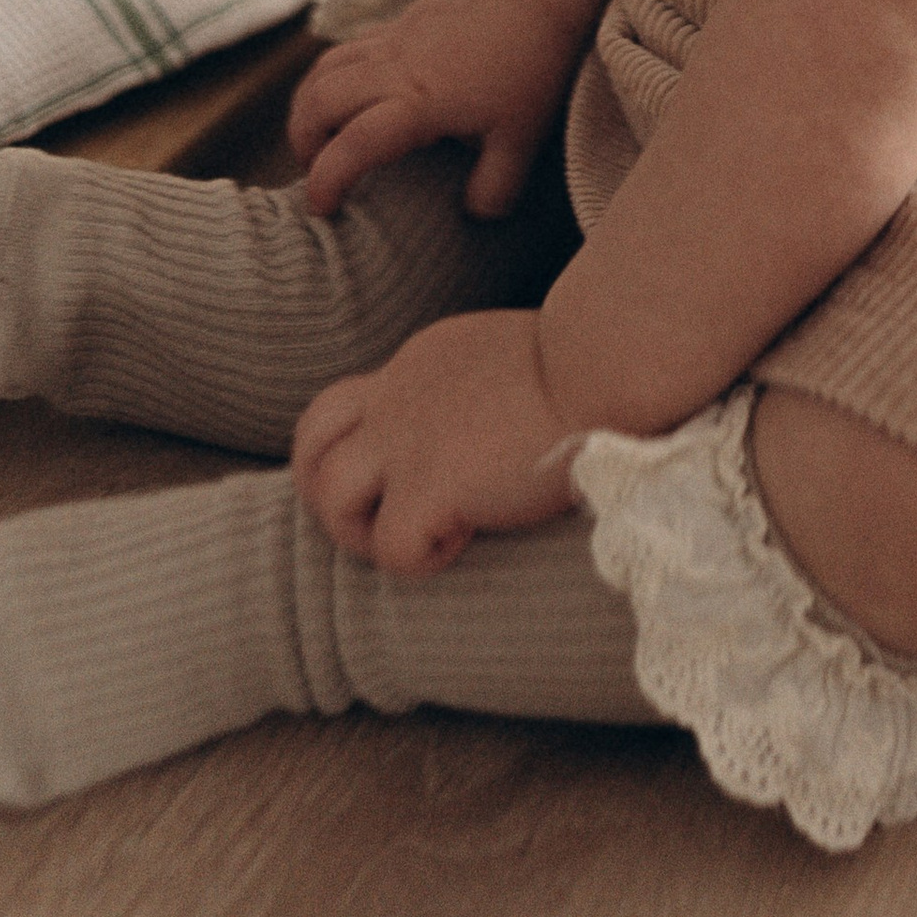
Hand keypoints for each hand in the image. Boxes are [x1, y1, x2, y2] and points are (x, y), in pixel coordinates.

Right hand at [286, 0, 579, 218]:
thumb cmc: (531, 67)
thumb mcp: (523, 140)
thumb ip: (496, 186)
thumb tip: (474, 215)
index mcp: (420, 104)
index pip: (353, 146)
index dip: (326, 180)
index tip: (320, 208)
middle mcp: (395, 70)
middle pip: (319, 100)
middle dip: (302, 141)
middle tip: (315, 168)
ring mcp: (394, 41)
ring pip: (325, 66)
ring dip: (309, 104)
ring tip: (320, 134)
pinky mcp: (401, 23)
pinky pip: (349, 47)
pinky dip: (334, 75)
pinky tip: (353, 95)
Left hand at [291, 309, 579, 572]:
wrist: (605, 359)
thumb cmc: (593, 358)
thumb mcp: (515, 358)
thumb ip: (483, 386)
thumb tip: (496, 424)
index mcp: (422, 363)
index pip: (356, 404)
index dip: (370, 449)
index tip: (424, 470)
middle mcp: (399, 395)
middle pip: (311, 440)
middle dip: (326, 488)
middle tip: (378, 517)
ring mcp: (407, 440)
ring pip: (329, 495)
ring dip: (362, 532)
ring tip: (417, 538)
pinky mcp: (430, 486)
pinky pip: (391, 547)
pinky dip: (420, 558)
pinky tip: (467, 540)